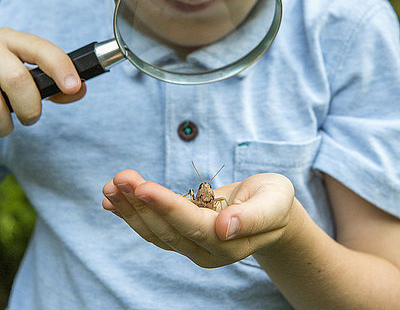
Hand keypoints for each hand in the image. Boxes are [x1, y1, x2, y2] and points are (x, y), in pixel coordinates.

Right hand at [0, 28, 84, 135]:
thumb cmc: (4, 71)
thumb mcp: (24, 65)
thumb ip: (52, 77)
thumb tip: (78, 90)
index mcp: (13, 41)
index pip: (41, 49)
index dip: (61, 67)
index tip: (73, 87)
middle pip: (17, 79)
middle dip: (31, 106)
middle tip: (32, 116)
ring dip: (7, 123)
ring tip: (7, 122)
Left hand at [102, 170, 294, 267]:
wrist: (271, 212)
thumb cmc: (274, 202)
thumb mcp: (274, 202)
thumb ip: (252, 217)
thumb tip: (224, 228)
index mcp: (229, 243)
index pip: (192, 225)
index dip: (166, 206)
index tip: (142, 187)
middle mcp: (206, 251)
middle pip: (167, 230)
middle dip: (140, 203)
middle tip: (120, 178)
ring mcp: (191, 247)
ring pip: (155, 231)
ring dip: (130, 209)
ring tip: (110, 187)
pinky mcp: (182, 237)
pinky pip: (153, 229)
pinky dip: (132, 214)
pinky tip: (113, 202)